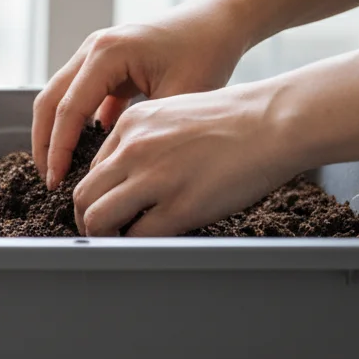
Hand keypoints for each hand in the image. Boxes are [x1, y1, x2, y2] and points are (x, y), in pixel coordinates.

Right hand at [32, 0, 252, 189]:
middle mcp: (94, 48)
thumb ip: (143, 132)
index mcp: (107, 53)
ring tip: (61, 167)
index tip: (57, 182)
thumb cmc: (207, 51)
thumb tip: (116, 171)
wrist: (222, 20)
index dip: (58, 149)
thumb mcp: (178, 98)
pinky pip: (81, 95)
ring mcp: (97, 52)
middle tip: (49, 180)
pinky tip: (87, 150)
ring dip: (57, 132)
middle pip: (50, 100)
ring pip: (61, 97)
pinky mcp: (108, 62)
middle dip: (45, 143)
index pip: (68, 109)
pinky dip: (78, 122)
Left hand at [71, 82, 299, 236]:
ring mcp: (155, 178)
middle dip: (86, 220)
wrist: (275, 121)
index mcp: (130, 125)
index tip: (107, 206)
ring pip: (98, 218)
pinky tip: (151, 241)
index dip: (97, 193)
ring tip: (119, 240)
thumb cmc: (234, 120)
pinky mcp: (179, 206)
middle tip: (101, 232)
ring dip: (103, 236)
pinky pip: (138, 236)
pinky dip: (137, 245)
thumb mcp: (173, 114)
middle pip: (83, 195)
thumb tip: (127, 177)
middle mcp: (133, 149)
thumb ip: (143, 141)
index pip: (93, 169)